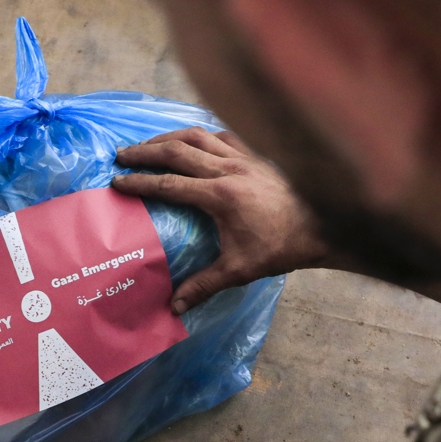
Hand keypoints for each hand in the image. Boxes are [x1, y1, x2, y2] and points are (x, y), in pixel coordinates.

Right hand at [113, 127, 332, 312]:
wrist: (324, 226)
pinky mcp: (256, 155)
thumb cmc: (281, 248)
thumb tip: (174, 307)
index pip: (169, 184)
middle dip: (144, 151)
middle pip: (177, 149)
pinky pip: (222, 134)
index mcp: (220, 195)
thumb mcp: (239, 271)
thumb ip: (203, 286)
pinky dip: (201, 134)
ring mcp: (244, 157)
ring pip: (198, 134)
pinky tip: (192, 141)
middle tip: (120, 154)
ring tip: (148, 144)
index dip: (139, 182)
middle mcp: (229, 169)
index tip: (117, 181)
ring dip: (168, 137)